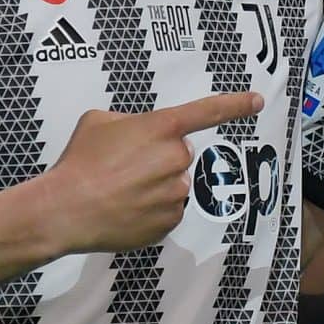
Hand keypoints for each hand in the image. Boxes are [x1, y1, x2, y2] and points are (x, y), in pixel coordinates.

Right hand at [36, 91, 263, 254]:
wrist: (64, 209)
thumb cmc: (78, 161)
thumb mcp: (99, 122)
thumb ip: (130, 123)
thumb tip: (139, 134)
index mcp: (161, 128)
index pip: (207, 112)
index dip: (235, 105)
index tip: (258, 101)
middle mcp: (176, 159)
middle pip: (179, 155)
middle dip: (158, 158)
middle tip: (124, 167)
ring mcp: (175, 193)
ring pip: (174, 184)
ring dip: (154, 186)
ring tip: (119, 191)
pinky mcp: (169, 222)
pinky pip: (167, 211)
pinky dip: (150, 211)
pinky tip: (124, 209)